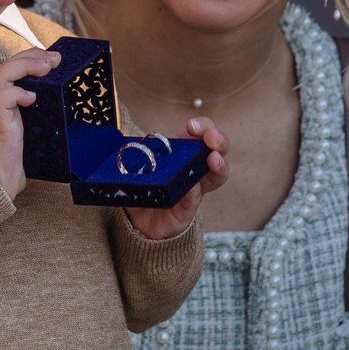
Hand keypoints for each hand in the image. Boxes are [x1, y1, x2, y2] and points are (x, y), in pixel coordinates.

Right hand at [0, 47, 59, 200]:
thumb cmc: (16, 162)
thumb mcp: (38, 136)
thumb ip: (49, 123)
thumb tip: (80, 122)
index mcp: (10, 103)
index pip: (16, 69)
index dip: (33, 58)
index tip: (56, 58)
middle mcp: (1, 104)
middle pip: (8, 66)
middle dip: (31, 56)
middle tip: (55, 58)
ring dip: (22, 66)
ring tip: (45, 67)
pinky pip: (0, 100)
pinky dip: (14, 93)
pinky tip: (30, 97)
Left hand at [123, 117, 226, 241]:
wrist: (141, 223)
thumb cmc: (143, 190)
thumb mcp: (136, 171)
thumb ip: (135, 162)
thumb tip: (129, 152)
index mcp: (184, 153)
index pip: (200, 135)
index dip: (202, 127)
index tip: (192, 126)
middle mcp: (195, 168)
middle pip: (218, 149)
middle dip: (218, 139)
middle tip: (211, 138)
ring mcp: (196, 188)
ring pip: (219, 173)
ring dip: (219, 163)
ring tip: (214, 158)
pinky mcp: (189, 208)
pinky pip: (196, 196)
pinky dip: (195, 189)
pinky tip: (193, 184)